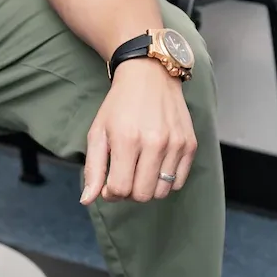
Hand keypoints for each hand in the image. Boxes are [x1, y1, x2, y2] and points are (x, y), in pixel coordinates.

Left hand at [82, 59, 196, 204]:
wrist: (150, 75)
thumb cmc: (119, 105)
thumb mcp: (98, 132)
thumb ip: (93, 169)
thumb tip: (87, 200)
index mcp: (127, 140)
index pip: (120, 189)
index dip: (110, 192)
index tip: (108, 182)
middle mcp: (155, 143)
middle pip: (142, 195)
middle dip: (129, 192)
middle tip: (124, 176)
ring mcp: (175, 144)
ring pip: (162, 192)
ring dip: (148, 188)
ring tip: (140, 170)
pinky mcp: (190, 144)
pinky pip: (179, 182)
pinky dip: (166, 180)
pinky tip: (156, 165)